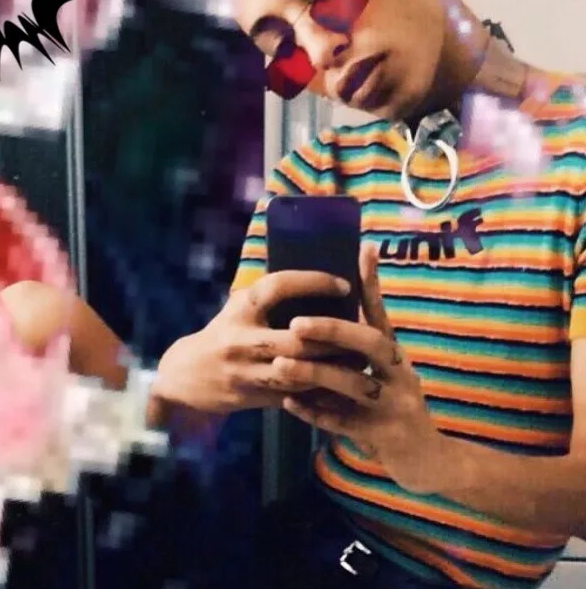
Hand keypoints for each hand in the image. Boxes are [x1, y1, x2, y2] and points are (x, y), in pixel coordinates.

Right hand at [151, 271, 353, 414]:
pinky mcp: (253, 397)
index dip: (313, 282)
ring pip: (299, 371)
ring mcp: (246, 371)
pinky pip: (294, 395)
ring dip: (333, 368)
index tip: (344, 284)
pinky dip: (319, 391)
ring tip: (361, 359)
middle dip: (333, 337)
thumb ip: (270, 300)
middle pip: (297, 338)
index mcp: (241, 308)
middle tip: (365, 331)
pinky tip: (342, 385)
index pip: (279, 287)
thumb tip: (318, 285)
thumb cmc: (222, 333)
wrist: (184, 375)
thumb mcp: (238, 308)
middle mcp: (242, 339)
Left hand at [274, 246, 444, 494]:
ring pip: (353, 384)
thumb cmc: (395, 406)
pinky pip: (342, 423)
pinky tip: (288, 404)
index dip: (372, 282)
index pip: (382, 312)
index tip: (363, 249)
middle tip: (296, 323)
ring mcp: (395, 406)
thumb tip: (327, 315)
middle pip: (370, 343)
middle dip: (333, 330)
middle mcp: (400, 374)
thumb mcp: (386, 373)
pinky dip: (314, 413)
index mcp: (395, 354)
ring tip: (281, 364)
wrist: (428, 461)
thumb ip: (360, 349)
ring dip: (314, 373)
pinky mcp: (384, 436)